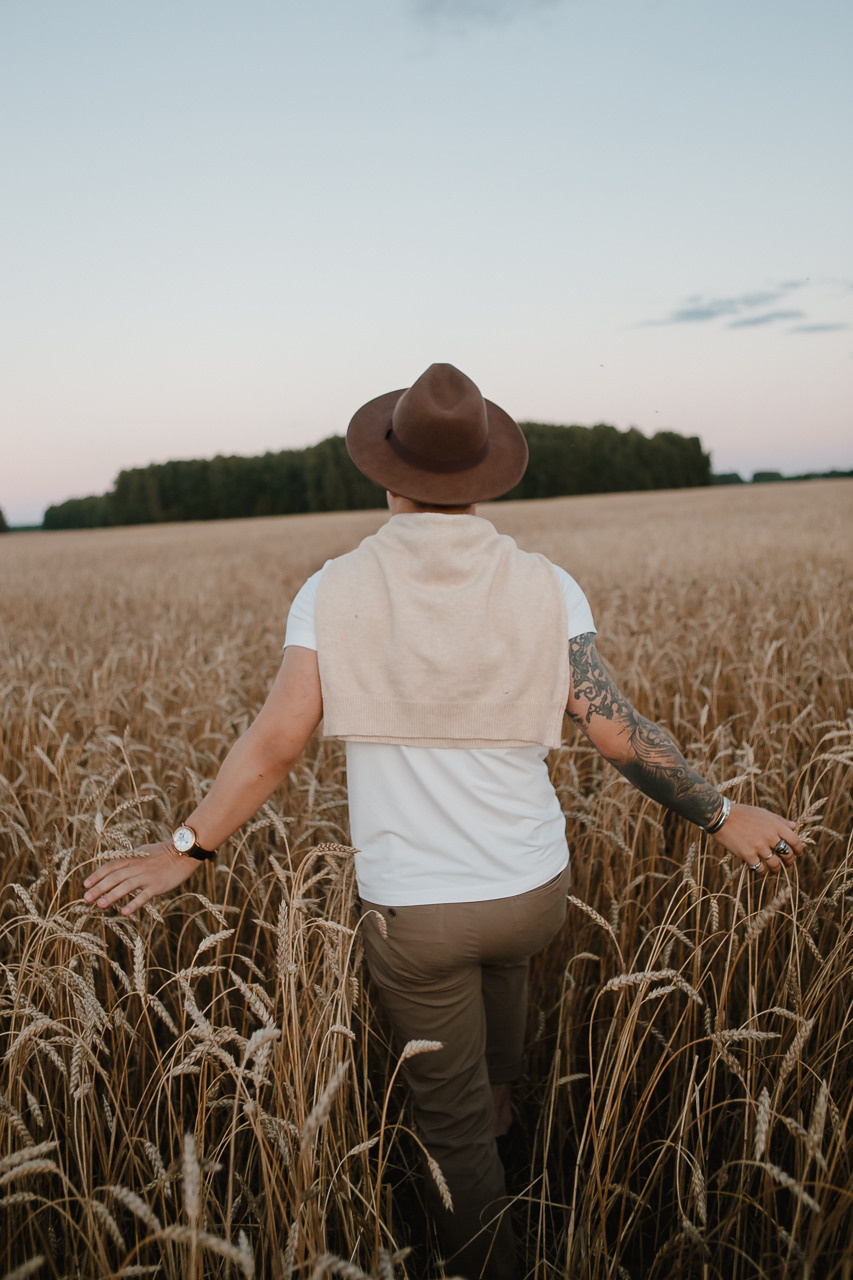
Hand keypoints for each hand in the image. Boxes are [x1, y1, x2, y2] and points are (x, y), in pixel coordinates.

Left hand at [83, 842, 201, 914]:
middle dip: (98, 888)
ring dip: (111, 895)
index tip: (85, 885)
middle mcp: (137, 867)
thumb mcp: (144, 851)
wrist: (184, 852)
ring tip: (100, 905)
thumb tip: (116, 866)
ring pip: (125, 886)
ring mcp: (147, 876)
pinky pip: (143, 896)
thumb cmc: (164, 852)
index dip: (97, 875)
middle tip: (86, 898)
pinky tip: (124, 912)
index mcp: (133, 858)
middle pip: (114, 877)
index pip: (111, 866)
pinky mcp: (158, 885)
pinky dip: (133, 904)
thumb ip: (130, 859)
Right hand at [711, 803, 802, 874]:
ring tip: (774, 869)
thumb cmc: (742, 813)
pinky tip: (760, 869)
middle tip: (787, 863)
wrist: (721, 817)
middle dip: (790, 861)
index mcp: (775, 825)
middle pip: (787, 855)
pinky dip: (762, 871)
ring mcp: (759, 846)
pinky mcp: (748, 855)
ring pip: (775, 864)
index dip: (799, 850)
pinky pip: (760, 869)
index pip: (795, 841)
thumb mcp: (763, 813)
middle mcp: (770, 836)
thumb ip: (780, 820)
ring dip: (776, 869)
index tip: (798, 853)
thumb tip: (794, 826)